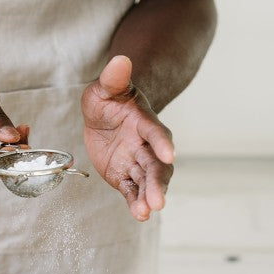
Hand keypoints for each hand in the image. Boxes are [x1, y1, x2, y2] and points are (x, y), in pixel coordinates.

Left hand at [82, 55, 174, 220]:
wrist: (105, 118)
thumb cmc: (108, 99)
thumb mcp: (104, 88)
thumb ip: (113, 78)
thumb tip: (120, 59)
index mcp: (142, 121)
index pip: (154, 131)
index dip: (161, 142)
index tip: (169, 155)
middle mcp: (145, 144)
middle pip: (155, 164)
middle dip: (157, 182)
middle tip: (158, 200)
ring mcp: (137, 162)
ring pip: (146, 180)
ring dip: (148, 196)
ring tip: (147, 211)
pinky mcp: (126, 176)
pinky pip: (133, 191)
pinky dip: (136, 202)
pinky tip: (139, 214)